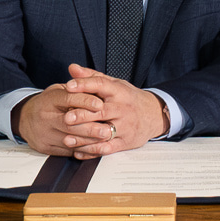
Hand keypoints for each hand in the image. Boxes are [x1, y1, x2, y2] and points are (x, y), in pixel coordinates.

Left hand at [15, 65, 169, 157]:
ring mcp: (125, 127)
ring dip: (85, 138)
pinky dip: (92, 151)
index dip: (84, 85)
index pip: (102, 85)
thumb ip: (91, 77)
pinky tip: (78, 152)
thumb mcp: (114, 84)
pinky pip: (108, 149)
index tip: (69, 87)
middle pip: (102, 112)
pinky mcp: (125, 142)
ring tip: (67, 139)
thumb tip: (72, 68)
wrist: (153, 114)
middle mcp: (123, 109)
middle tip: (66, 118)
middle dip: (83, 115)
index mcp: (119, 92)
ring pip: (104, 133)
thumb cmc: (128, 98)